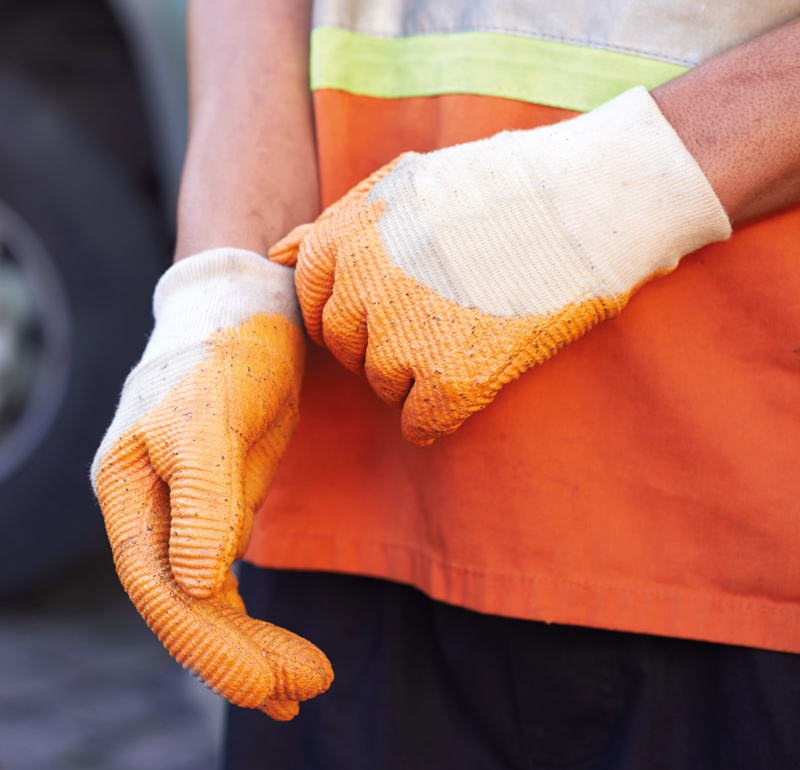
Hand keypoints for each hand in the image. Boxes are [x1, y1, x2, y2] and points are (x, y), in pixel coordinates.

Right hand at [92, 248, 332, 719]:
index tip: (265, 684)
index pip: (159, 586)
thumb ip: (204, 498)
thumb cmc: (226, 353)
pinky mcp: (221, 509)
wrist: (251, 315)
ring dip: (250, 649)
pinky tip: (278, 657)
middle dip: (238, 656)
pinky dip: (251, 622)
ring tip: (301, 690)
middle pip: (185, 605)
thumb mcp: (214, 416)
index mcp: (129, 489)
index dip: (206, 642)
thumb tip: (200, 587)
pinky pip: (227, 583)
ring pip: (207, 602)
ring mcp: (184, 514)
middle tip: (299, 695)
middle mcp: (149, 510)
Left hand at [271, 87, 729, 445]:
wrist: (587, 205)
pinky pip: (420, 425)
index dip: (356, 312)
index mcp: (342, 243)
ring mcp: (403, 341)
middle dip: (383, 343)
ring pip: (383, 387)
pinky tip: (476, 378)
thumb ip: (334, 223)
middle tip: (441, 321)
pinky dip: (441, 415)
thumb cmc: (501, 189)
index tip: (394, 307)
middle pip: (348, 350)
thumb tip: (276, 253)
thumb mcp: (404, 184)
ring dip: (417, 376)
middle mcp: (361, 293)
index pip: (315, 305)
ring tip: (469, 336)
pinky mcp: (451, 384)